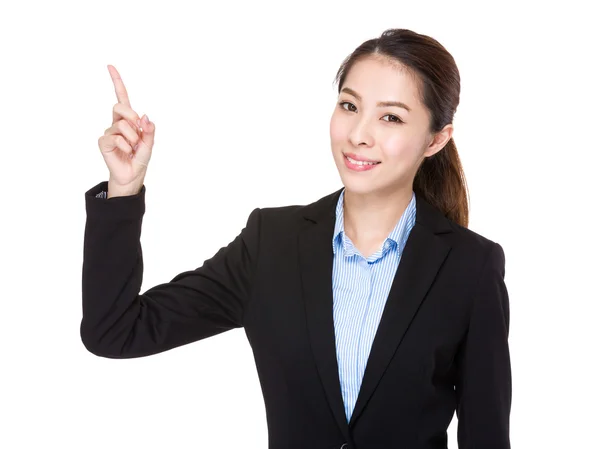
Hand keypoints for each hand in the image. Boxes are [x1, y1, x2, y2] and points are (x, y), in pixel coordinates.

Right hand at [97, 65, 154, 195]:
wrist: (132, 175)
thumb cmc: (139, 158)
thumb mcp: (149, 143)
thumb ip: (149, 130)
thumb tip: (144, 116)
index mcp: (128, 119)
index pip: (122, 98)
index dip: (117, 82)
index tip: (110, 66)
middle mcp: (117, 123)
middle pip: (120, 106)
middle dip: (131, 115)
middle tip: (138, 130)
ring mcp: (109, 132)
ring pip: (122, 125)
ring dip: (133, 138)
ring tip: (133, 148)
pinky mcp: (103, 142)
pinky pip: (116, 138)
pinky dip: (126, 146)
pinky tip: (126, 152)